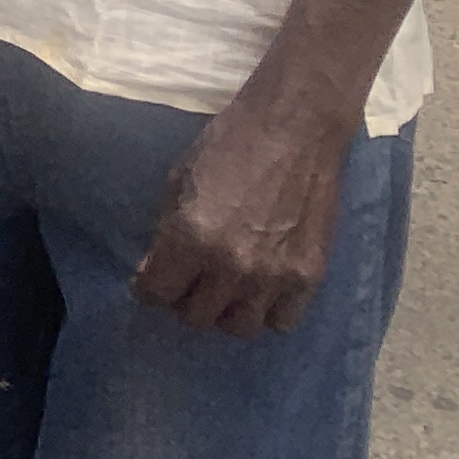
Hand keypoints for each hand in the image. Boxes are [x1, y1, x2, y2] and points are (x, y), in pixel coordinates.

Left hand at [134, 94, 348, 335]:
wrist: (294, 129)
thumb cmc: (228, 145)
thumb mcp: (178, 181)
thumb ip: (166, 232)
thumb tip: (154, 270)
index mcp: (191, 237)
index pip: (157, 293)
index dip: (148, 288)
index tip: (151, 281)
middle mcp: (231, 265)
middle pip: (196, 316)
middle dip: (184, 298)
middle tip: (189, 281)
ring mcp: (273, 276)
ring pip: (239, 328)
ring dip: (225, 311)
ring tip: (225, 289)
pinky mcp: (309, 277)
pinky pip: (282, 321)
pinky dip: (268, 312)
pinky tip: (261, 291)